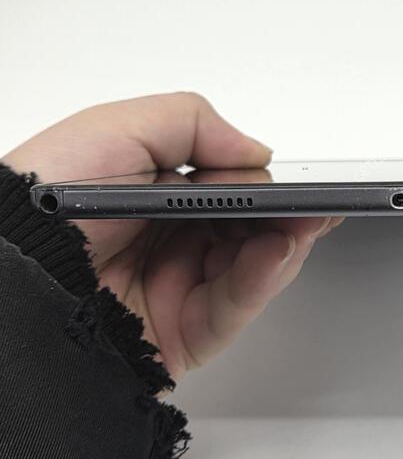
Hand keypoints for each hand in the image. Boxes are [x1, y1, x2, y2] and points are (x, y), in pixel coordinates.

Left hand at [3, 92, 340, 380]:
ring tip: (305, 221)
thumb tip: (256, 153)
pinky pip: (234, 306)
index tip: (300, 180)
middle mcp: (171, 243)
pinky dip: (262, 278)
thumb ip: (192, 124)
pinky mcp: (182, 334)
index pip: (230, 192)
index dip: (269, 187)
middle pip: (250, 231)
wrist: (9, 276)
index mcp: (157, 197)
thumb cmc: (44, 200)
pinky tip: (278, 250)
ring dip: (285, 244)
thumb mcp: (116, 129)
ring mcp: (178, 289)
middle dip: (288, 216)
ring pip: (253, 269)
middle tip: (316, 202)